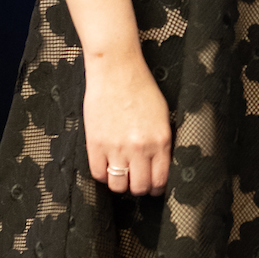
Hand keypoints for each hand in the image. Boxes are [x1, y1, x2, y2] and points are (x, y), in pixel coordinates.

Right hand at [85, 51, 172, 195]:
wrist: (117, 70)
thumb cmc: (141, 88)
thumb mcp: (162, 116)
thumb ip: (162, 142)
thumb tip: (160, 165)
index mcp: (160, 141)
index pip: (160, 180)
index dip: (156, 187)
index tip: (153, 185)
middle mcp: (140, 148)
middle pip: (139, 187)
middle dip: (139, 187)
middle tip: (136, 181)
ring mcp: (116, 147)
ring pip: (118, 185)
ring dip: (120, 183)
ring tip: (121, 174)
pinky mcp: (96, 143)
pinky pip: (98, 173)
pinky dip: (102, 174)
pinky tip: (107, 165)